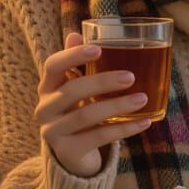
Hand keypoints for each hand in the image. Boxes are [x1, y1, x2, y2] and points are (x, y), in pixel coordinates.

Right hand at [34, 32, 151, 177]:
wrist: (71, 155)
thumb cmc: (77, 111)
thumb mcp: (75, 87)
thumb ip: (77, 63)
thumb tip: (77, 33)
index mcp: (47, 87)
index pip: (52, 65)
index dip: (73, 55)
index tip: (98, 48)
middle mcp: (44, 108)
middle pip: (72, 90)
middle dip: (102, 81)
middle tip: (131, 76)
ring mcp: (53, 132)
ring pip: (85, 115)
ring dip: (117, 106)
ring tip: (142, 99)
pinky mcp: (67, 152)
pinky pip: (98, 137)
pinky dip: (124, 129)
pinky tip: (144, 122)